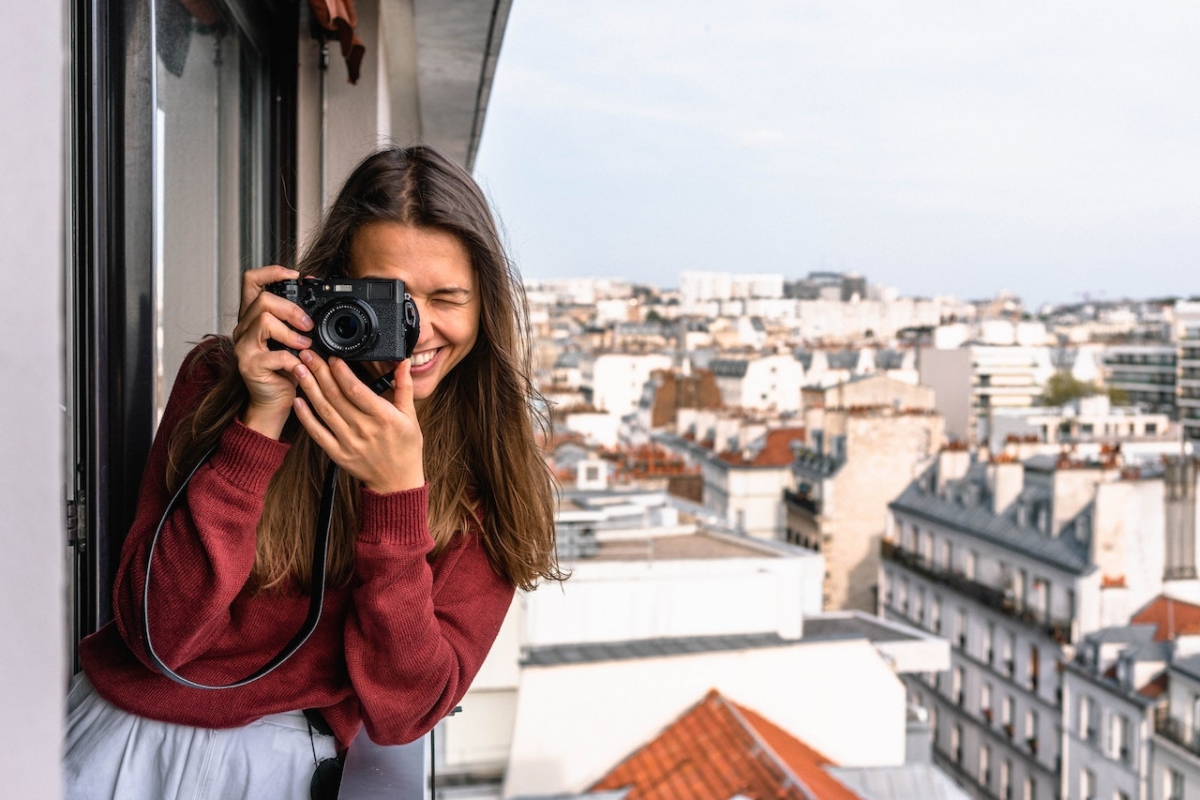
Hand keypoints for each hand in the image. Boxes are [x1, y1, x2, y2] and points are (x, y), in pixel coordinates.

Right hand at [230, 265, 314, 438]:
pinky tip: (300, 366)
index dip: (272, 271)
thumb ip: (299, 321)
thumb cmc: (285, 371)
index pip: (251, 280)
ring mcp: (243, 347)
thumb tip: (318, 298)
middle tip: (308, 325)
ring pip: (264, 321)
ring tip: (306, 347)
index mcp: (253, 317)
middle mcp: (243, 329)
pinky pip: (273, 354)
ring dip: (291, 333)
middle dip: (291, 309)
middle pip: (262, 300)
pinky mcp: (249, 366)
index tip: (295, 274)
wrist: (274, 403)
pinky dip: (293, 360)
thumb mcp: (294, 341)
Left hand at [290, 352, 424, 493]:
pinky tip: (298, 401)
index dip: (341, 372)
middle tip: (308, 354)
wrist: (397, 482)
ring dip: (310, 388)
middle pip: (336, 396)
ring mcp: (349, 443)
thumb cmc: (405, 448)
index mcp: (383, 417)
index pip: (356, 390)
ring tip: (299, 369)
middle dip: (320, 372)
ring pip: (325, 410)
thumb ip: (404, 387)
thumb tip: (403, 362)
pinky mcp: (338, 454)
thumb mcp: (410, 416)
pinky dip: (306, 417)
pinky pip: (318, 433)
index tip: (332, 357)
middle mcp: (364, 429)